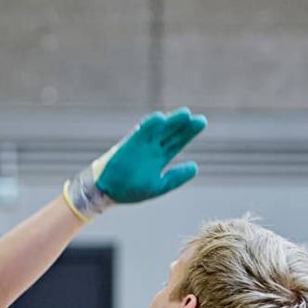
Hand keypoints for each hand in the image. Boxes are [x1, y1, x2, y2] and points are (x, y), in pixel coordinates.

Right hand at [63, 108, 206, 219]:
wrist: (106, 192)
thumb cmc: (130, 191)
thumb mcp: (158, 186)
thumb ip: (176, 177)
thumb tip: (195, 167)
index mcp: (159, 158)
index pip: (176, 141)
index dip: (188, 132)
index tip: (200, 122)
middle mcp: (151, 148)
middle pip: (170, 133)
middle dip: (184, 126)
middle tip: (200, 119)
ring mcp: (140, 145)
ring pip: (158, 130)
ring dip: (170, 122)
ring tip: (185, 114)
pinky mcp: (128, 145)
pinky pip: (139, 133)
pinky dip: (148, 126)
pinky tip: (160, 118)